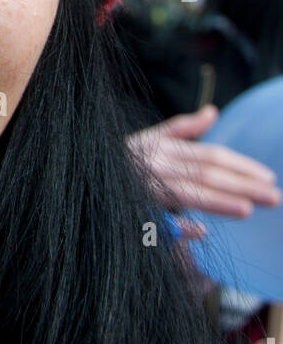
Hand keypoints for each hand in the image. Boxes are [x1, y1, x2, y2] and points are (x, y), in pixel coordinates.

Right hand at [128, 104, 281, 239]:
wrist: (80, 172)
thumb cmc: (119, 158)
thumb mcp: (150, 138)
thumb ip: (183, 127)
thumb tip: (213, 112)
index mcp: (164, 148)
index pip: (211, 155)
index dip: (241, 165)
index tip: (268, 177)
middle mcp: (157, 163)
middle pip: (206, 172)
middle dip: (243, 184)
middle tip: (274, 196)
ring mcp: (144, 183)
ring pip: (187, 191)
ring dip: (218, 200)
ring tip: (248, 208)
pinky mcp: (130, 204)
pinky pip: (154, 218)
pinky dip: (176, 225)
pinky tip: (200, 232)